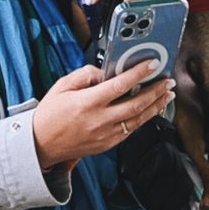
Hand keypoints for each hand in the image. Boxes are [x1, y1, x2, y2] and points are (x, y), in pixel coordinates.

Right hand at [31, 63, 174, 167]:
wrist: (40, 144)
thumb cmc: (50, 114)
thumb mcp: (62, 86)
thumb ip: (85, 75)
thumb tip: (104, 73)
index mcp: (87, 103)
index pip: (120, 85)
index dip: (139, 73)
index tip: (153, 64)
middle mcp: (99, 120)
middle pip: (136, 105)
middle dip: (156, 91)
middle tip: (168, 81)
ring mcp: (105, 135)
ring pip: (138, 120)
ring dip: (156, 106)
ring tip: (167, 95)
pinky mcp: (107, 145)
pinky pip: (130, 131)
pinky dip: (143, 119)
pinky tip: (150, 110)